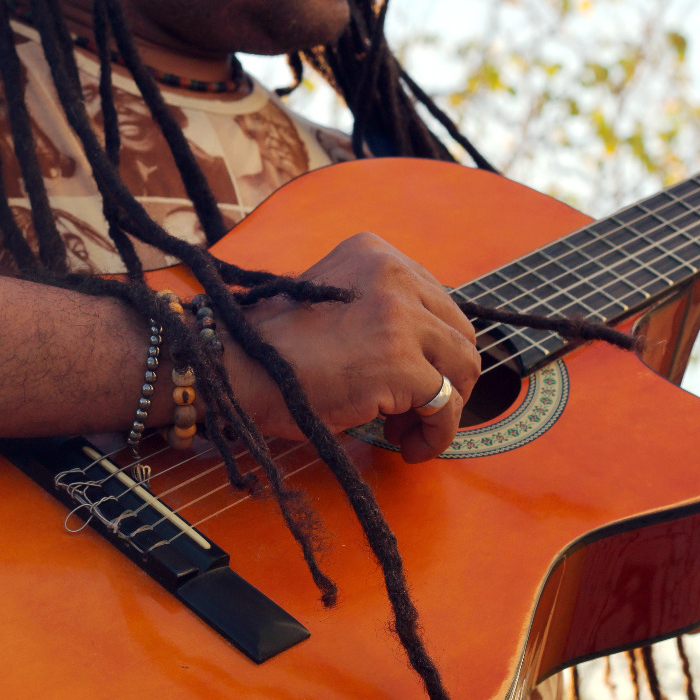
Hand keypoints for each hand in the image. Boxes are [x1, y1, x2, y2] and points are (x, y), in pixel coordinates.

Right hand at [224, 233, 481, 462]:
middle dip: (447, 376)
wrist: (234, 366)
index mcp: (376, 253)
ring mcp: (400, 315)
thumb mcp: (335, 299)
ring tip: (407, 430)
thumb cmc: (273, 345)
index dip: (431, 347)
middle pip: (459, 330)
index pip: (437, 300)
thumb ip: (378, 308)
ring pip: (464, 365)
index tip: (412, 378)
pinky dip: (438, 433)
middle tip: (412, 411)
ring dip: (446, 406)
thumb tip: (428, 353)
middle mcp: (394, 273)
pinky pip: (447, 404)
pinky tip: (409, 447)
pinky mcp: (401, 362)